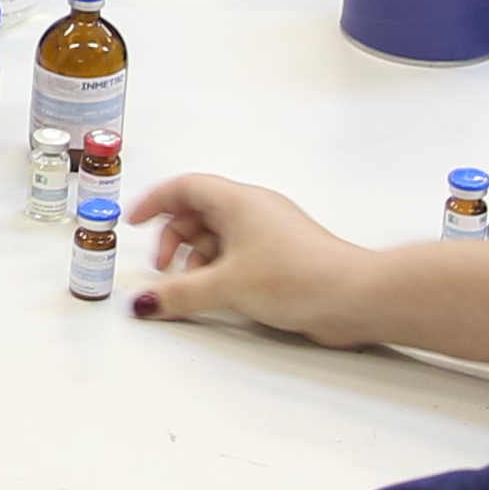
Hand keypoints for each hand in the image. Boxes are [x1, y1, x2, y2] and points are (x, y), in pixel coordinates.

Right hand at [124, 173, 384, 345]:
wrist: (353, 296)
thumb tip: (145, 302)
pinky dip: (218, 269)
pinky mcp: (281, 257)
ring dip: (195, 257)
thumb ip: (179, 294)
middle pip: (199, 212)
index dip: (156, 201)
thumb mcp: (227, 286)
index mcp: (239, 201)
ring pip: (218, 235)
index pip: (186, 187)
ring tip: (189, 286)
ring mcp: (269, 233)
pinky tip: (215, 293)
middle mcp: (254, 211)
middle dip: (173, 237)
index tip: (134, 222)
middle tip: (162, 266)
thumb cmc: (299, 276)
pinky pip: (237, 253)